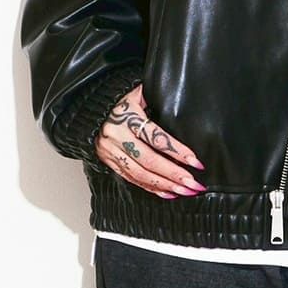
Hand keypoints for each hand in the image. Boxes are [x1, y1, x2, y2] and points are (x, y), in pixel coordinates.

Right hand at [94, 83, 208, 198]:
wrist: (92, 111)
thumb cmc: (122, 102)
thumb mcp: (138, 94)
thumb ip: (157, 100)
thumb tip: (178, 104)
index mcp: (127, 117)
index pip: (156, 138)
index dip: (177, 151)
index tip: (195, 162)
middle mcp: (118, 136)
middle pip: (149, 161)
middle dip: (174, 175)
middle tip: (193, 184)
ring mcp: (112, 152)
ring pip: (141, 174)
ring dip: (165, 185)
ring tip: (184, 191)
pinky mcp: (110, 163)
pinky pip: (132, 179)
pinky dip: (151, 188)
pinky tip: (167, 192)